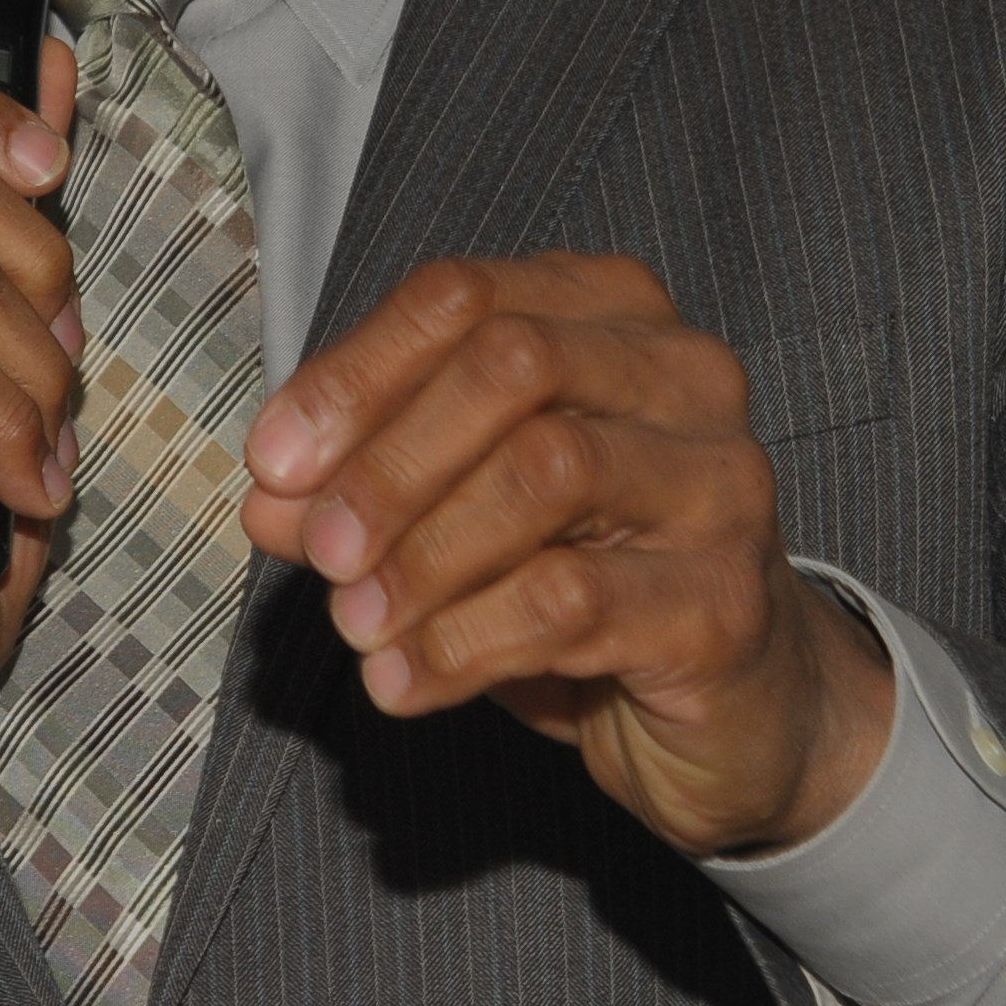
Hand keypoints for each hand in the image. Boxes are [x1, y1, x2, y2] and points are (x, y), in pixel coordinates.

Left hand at [239, 254, 894, 858]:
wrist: (737, 709)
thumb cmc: (591, 580)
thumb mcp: (461, 517)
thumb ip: (364, 489)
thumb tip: (268, 494)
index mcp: (614, 314)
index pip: (466, 297)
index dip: (354, 375)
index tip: (271, 463)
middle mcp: (686, 374)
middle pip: (514, 364)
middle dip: (393, 458)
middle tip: (323, 548)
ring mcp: (720, 483)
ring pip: (549, 470)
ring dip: (425, 554)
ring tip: (356, 625)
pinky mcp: (727, 601)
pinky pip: (574, 601)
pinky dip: (463, 642)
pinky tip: (404, 681)